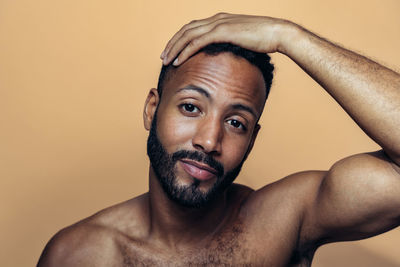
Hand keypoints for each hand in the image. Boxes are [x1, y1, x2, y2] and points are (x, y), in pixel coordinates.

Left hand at [160, 13, 293, 65]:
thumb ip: (231, 44)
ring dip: (175, 47)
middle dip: (173, 43)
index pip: (194, 28)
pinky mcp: (223, 32)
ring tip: (166, 60)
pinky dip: (186, 51)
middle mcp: (216, 19)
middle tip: (164, 56)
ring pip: (188, 35)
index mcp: (220, 20)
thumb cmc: (264, 39)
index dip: (181, 40)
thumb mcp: (243, 40)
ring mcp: (219, 24)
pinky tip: (178, 60)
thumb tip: (225, 55)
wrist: (277, 33)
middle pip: (187, 30)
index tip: (174, 51)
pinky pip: (198, 42)